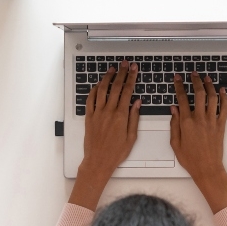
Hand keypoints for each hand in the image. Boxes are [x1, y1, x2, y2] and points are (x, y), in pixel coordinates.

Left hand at [70, 61, 139, 207]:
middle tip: (125, 64)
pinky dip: (93, 90)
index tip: (134, 69)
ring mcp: (97, 113)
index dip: (131, 78)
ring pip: (102, 90)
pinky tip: (97, 84)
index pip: (128, 91)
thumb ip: (135, 118)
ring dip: (107, 78)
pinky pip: (90, 99)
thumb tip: (137, 102)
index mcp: (121, 116)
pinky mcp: (89, 117)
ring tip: (112, 70)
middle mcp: (108, 112)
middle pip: (116, 87)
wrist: (98, 161)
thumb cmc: (116, 152)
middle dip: (121, 73)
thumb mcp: (132, 137)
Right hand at [171, 71, 226, 212]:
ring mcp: (212, 121)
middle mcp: (200, 119)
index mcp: (186, 122)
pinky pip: (224, 108)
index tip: (177, 79)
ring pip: (212, 98)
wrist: (207, 168)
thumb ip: (174, 124)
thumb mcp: (175, 143)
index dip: (179, 86)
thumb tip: (174, 109)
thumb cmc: (190, 159)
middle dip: (196, 81)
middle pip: (199, 93)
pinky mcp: (221, 125)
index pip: (182, 98)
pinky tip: (222, 91)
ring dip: (209, 86)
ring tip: (207, 78)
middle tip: (193, 74)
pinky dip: (224, 98)